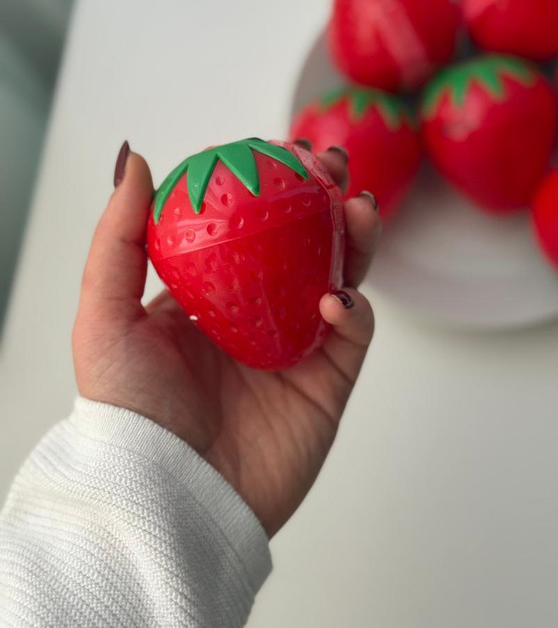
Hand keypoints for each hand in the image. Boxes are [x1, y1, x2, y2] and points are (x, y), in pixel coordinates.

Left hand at [73, 142, 379, 536]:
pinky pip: (352, 335)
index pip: (251, 229)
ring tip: (357, 208)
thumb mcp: (106, 315)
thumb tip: (138, 162)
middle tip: (334, 168)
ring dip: (356, 240)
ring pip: (340, 279)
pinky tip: (334, 298)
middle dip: (325, 202)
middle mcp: (256, 316)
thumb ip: (119, 237)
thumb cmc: (127, 410)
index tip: (283, 154)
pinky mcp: (325, 385)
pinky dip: (352, 310)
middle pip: (304, 246)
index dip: (273, 189)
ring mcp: (294, 348)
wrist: (165, 498)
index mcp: (210, 297)